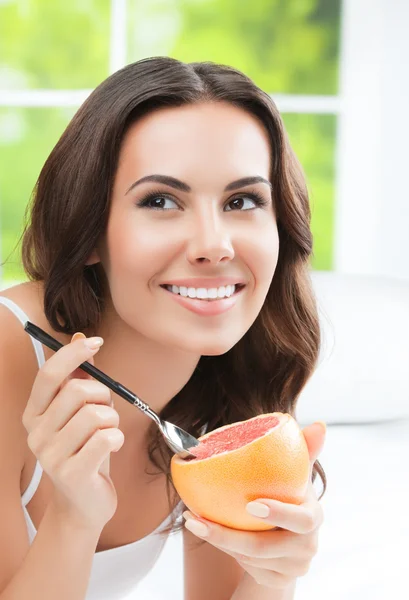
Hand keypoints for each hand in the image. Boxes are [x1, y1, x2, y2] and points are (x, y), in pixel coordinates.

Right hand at [22, 332, 124, 532]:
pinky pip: (106, 438)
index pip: (49, 374)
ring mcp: (50, 455)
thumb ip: (80, 379)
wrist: (83, 504)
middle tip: (107, 412)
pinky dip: (118, 439)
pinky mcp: (71, 473)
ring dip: (112, 421)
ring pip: (96, 415)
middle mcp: (36, 433)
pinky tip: (111, 450)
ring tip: (108, 435)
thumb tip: (80, 339)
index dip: (73, 354)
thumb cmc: (85, 451)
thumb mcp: (80, 414)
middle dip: (104, 396)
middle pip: (78, 391)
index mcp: (34, 413)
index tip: (96, 342)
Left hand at [183, 421, 325, 590]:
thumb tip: (319, 424)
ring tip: (194, 520)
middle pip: (265, 548)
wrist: (288, 538)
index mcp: (313, 516)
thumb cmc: (287, 495)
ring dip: (219, 540)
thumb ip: (303, 448)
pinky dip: (225, 550)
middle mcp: (308, 546)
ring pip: (249, 559)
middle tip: (199, 520)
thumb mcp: (293, 474)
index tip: (250, 504)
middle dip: (229, 536)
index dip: (278, 514)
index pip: (301, 520)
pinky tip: (208, 533)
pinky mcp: (277, 580)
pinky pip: (246, 569)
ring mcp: (293, 567)